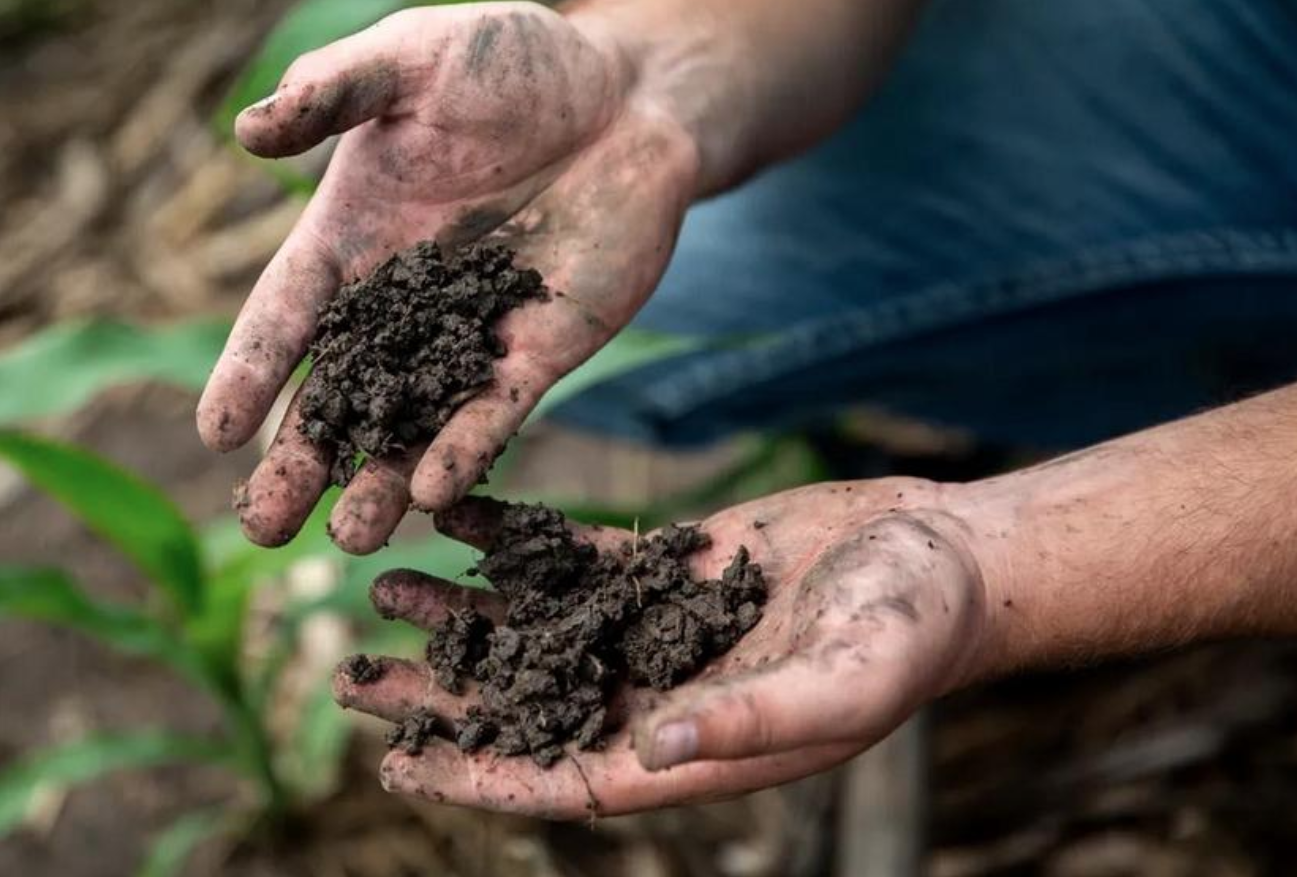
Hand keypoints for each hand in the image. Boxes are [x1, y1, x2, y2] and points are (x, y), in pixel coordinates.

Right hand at [197, 1, 699, 550]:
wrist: (627, 92)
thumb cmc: (512, 62)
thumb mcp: (412, 57)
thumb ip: (335, 91)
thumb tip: (246, 132)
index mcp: (349, 236)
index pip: (285, 315)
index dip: (250, 371)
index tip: (214, 432)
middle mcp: (398, 301)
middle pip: (338, 393)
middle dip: (301, 461)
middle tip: (262, 528)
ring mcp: (469, 333)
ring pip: (413, 422)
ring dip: (381, 480)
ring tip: (349, 538)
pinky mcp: (539, 348)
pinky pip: (496, 410)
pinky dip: (465, 448)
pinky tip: (436, 492)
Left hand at [334, 478, 994, 818]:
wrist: (940, 554)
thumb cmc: (908, 631)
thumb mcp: (840, 683)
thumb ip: (752, 721)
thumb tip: (652, 749)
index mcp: (692, 747)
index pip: (565, 778)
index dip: (482, 779)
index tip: (401, 769)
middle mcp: (659, 694)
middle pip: (527, 703)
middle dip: (443, 697)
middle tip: (356, 676)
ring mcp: (657, 626)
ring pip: (535, 627)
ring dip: (463, 614)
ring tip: (384, 589)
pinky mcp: (667, 563)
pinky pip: (573, 556)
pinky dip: (513, 540)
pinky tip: (458, 517)